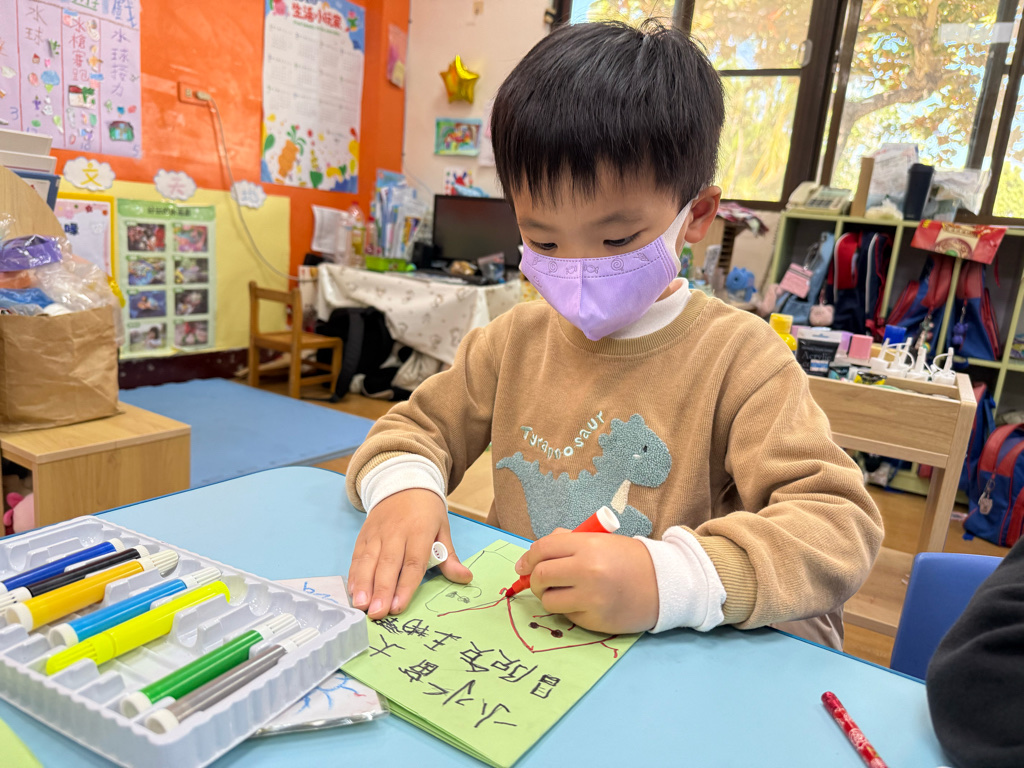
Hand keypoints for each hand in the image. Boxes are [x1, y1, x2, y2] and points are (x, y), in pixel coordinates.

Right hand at [349, 489, 472, 619]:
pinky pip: (357, 555)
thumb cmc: (426, 510)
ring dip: (363, 584)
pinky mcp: (364, 534)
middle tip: (377, 613)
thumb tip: (465, 578)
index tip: (398, 607)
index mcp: (419, 531)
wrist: (403, 482)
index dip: (405, 586)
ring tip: (360, 605)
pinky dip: (354, 573)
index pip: (412, 562)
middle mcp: (396, 533)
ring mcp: (377, 533)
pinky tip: (352, 590)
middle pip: (388, 564)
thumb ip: (449, 557)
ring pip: (369, 561)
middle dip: (381, 591)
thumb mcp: (442, 528)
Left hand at [515, 529, 658, 633]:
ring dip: (549, 597)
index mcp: (587, 545)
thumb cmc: (628, 559)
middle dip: (534, 580)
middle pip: (540, 576)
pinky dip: (569, 610)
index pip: (542, 549)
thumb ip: (566, 542)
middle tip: (540, 582)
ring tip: (564, 593)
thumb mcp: (599, 540)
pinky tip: (584, 603)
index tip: (524, 565)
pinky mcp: (595, 620)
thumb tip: (528, 558)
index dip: (528, 558)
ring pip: (548, 601)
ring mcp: (591, 598)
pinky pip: (567, 616)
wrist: (664, 583)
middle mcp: (587, 571)